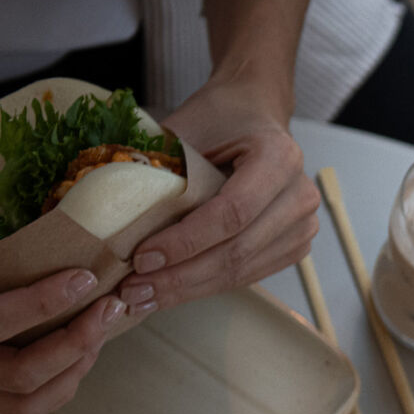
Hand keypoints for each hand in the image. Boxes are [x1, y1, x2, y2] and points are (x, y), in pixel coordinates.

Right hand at [0, 185, 123, 413]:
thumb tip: (43, 200)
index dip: (43, 306)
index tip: (85, 278)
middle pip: (17, 377)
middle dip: (76, 345)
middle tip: (112, 306)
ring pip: (23, 403)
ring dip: (72, 372)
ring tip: (101, 330)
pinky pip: (16, 401)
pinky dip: (56, 381)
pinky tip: (79, 346)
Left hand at [117, 79, 318, 314]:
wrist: (254, 114)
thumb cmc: (219, 119)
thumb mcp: (187, 130)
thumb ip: (160, 169)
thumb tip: (110, 219)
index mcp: (280, 156)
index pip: (232, 212)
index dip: (186, 241)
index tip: (141, 258)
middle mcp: (300, 194)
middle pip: (237, 250)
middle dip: (180, 276)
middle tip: (133, 291)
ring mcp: (302, 225)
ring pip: (241, 271)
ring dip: (188, 289)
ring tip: (143, 298)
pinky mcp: (294, 246)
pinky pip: (247, 276)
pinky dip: (205, 287)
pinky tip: (170, 292)